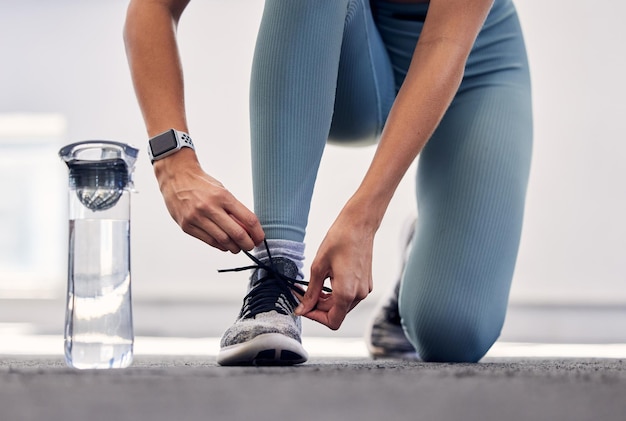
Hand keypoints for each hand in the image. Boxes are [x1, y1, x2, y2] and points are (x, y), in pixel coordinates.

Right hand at [154, 148, 264, 252]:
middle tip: (250, 246)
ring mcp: (196, 217)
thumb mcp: (222, 191)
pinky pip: (208, 241)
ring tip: (237, 247)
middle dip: (247, 244)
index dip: (257, 232)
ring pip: (222, 241)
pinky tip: (224, 245)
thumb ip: (233, 209)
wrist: (176, 177)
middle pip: (237, 233)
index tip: (260, 238)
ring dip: (234, 247)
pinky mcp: (187, 226)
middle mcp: (209, 207)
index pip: (248, 219)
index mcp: (222, 196)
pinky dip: (220, 246)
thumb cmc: (202, 184)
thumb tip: (248, 229)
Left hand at [295, 209, 374, 329]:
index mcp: (347, 293)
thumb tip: (302, 308)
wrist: (359, 225)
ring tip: (314, 286)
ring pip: (342, 306)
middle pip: (336, 314)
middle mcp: (359, 295)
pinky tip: (327, 280)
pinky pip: (349, 296)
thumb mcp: (318, 267)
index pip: (332, 321)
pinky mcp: (366, 283)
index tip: (303, 306)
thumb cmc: (339, 240)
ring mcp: (364, 289)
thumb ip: (311, 292)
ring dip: (326, 301)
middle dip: (318, 307)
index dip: (315, 317)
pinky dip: (336, 294)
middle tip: (302, 294)